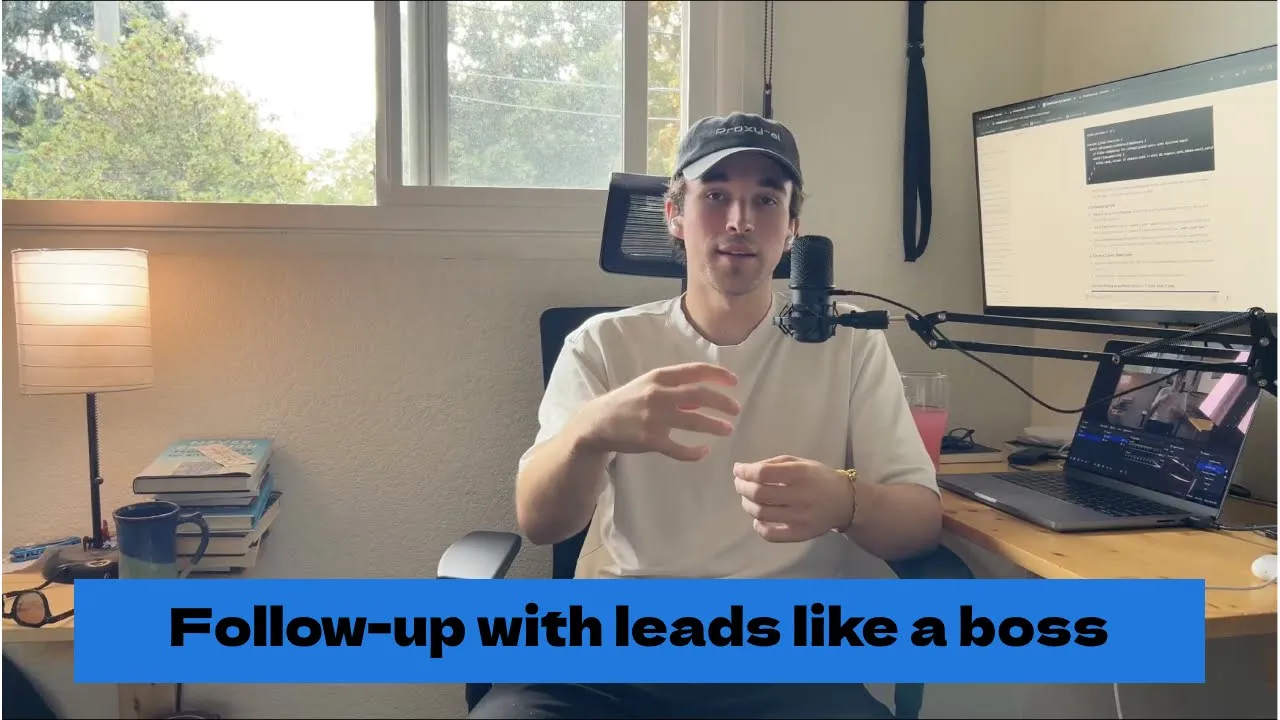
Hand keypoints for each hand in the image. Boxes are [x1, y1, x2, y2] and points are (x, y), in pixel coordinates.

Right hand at [577, 362, 740, 460]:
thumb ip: (675, 390)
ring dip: (715, 425)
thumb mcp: (648, 386)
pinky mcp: (651, 440)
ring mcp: (655, 417)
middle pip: (700, 395)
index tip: (735, 382)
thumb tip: (704, 399)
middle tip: (736, 410)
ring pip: (694, 420)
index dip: (718, 375)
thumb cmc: (628, 402)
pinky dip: (694, 452)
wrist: (598, 422)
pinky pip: (679, 448)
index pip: (695, 371)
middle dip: (723, 402)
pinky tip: (703, 452)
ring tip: (728, 429)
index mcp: (659, 377)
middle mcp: (658, 394)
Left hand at [732, 456, 854, 541]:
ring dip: (747, 505)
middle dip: (742, 487)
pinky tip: (759, 519)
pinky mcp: (801, 534)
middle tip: (740, 484)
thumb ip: (772, 464)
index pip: (764, 474)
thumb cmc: (817, 478)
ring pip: (762, 514)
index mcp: (801, 473)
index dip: (745, 472)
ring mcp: (801, 517)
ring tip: (748, 499)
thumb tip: (743, 470)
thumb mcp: (798, 462)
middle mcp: (801, 495)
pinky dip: (758, 527)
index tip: (738, 470)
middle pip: (759, 494)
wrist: (844, 501)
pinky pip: (771, 535)